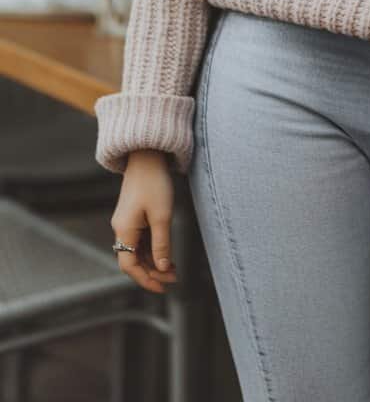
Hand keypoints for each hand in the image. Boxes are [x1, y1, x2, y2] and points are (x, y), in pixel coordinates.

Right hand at [111, 150, 179, 293]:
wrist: (147, 156)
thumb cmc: (155, 183)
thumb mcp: (162, 216)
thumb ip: (162, 244)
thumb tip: (164, 269)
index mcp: (124, 230)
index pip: (129, 265)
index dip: (145, 279)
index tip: (163, 288)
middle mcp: (121, 228)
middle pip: (132, 260)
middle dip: (152, 272)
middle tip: (173, 280)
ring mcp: (126, 222)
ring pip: (137, 251)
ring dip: (153, 262)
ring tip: (174, 270)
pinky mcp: (133, 215)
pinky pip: (140, 240)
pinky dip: (152, 250)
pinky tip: (166, 254)